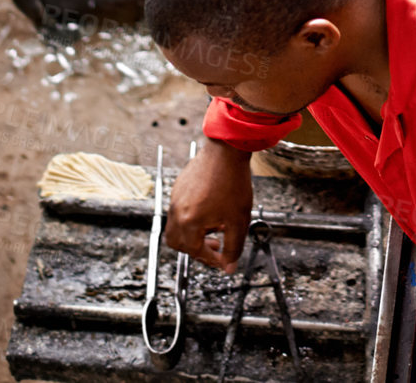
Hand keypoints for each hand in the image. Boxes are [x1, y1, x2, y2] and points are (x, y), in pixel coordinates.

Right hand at [163, 138, 252, 271]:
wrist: (227, 149)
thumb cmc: (232, 181)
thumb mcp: (239, 220)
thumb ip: (233, 247)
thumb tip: (229, 266)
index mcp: (189, 222)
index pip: (196, 252)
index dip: (212, 260)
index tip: (224, 260)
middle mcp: (177, 211)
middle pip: (177, 243)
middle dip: (195, 249)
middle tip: (214, 247)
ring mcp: (176, 197)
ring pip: (176, 227)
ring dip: (192, 234)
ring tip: (214, 227)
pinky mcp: (179, 187)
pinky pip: (178, 210)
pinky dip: (190, 218)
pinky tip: (210, 210)